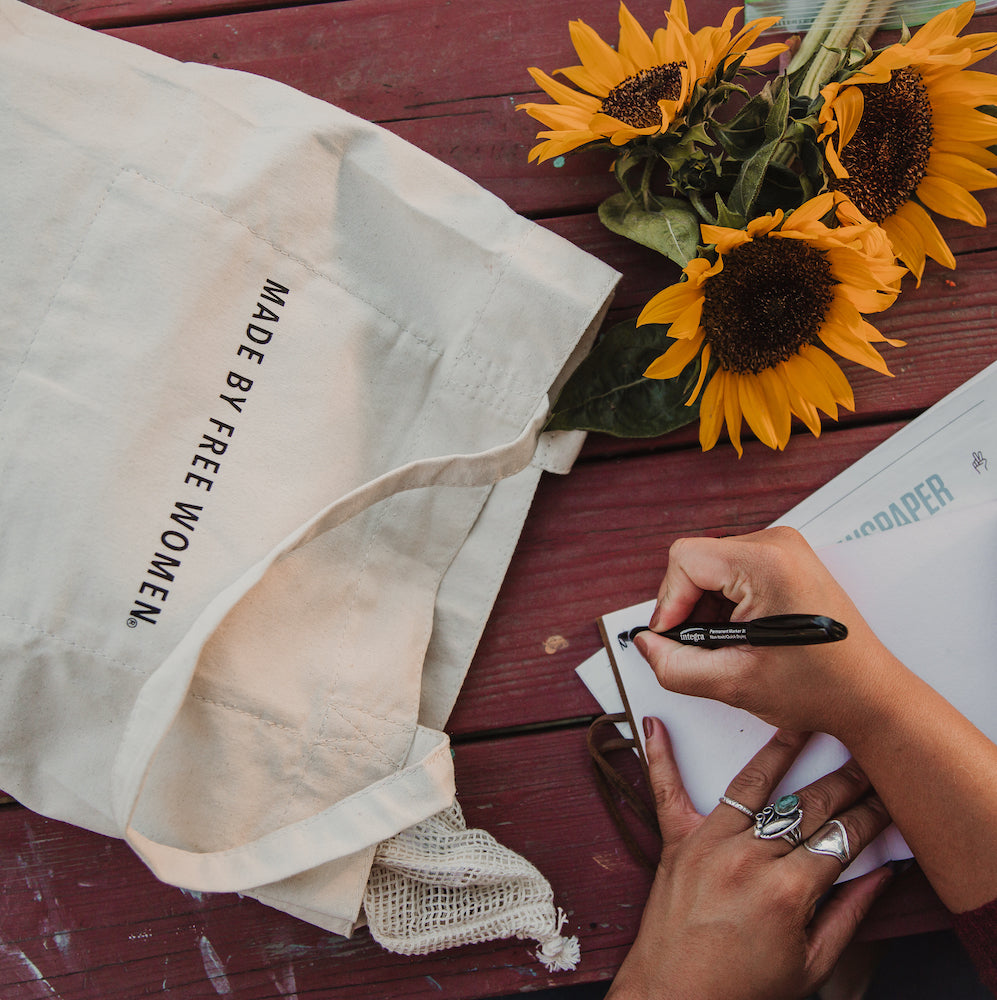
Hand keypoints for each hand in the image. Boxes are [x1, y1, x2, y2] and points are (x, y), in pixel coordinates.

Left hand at [607, 720, 892, 999]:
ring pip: (752, 783)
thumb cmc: (744, 989)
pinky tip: (656, 725)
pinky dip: (660, 758)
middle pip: (806, 805)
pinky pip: (666, 791)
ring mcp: (708, 843)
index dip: (872, 815)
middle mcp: (747, 858)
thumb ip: (849, 914)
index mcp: (787, 891)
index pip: (841, 838)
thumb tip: (882, 874)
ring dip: (781, 749)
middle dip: (844, 781)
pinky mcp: (676, 842)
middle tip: (864, 757)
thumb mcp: (812, 965)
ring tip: (802, 721)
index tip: (889, 797)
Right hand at [635, 526, 909, 738]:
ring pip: (711, 567)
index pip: (685, 560)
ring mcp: (784, 549)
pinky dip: (724, 604)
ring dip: (706, 608)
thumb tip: (647, 643)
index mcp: (768, 563)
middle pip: (696, 561)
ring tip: (730, 646)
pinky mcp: (785, 560)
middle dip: (689, 608)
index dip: (670, 602)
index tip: (675, 638)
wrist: (871, 696)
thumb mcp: (734, 684)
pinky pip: (731, 571)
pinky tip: (743, 635)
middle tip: (705, 649)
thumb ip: (675, 665)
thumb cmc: (822, 688)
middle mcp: (777, 544)